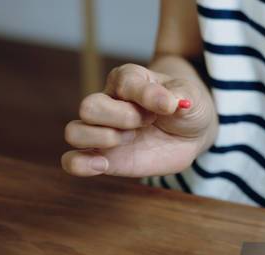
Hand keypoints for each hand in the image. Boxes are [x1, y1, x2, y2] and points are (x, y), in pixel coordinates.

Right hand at [62, 63, 215, 176]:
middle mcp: (109, 102)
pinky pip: (73, 161)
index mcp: (129, 80)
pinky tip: (103, 165)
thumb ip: (178, 95)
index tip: (169, 106)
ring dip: (102, 139)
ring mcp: (103, 131)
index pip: (123, 82)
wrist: (190, 133)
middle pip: (89, 107)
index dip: (146, 96)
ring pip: (74, 132)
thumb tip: (168, 102)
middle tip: (148, 123)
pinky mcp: (105, 157)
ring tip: (130, 140)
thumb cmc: (186, 107)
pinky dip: (80, 165)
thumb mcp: (191, 96)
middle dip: (121, 118)